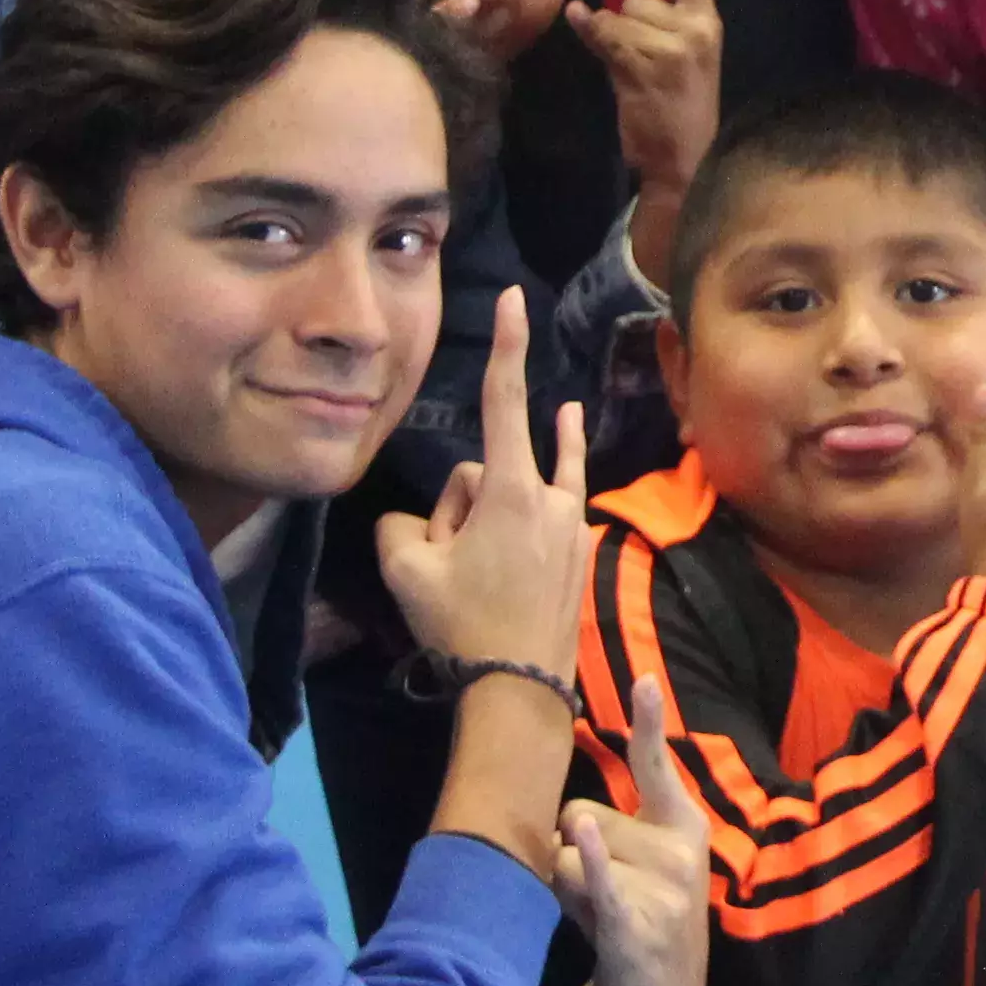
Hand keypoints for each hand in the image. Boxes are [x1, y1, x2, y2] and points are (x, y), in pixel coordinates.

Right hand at [372, 288, 589, 669]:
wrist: (520, 688)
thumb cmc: (462, 625)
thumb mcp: (406, 569)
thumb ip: (404, 524)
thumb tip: (426, 520)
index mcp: (510, 491)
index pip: (504, 400)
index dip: (508, 345)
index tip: (515, 297)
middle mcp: (552, 497)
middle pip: (490, 468)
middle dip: (460, 501)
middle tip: (449, 560)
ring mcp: (572, 524)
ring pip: (518, 491)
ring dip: (490, 509)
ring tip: (480, 555)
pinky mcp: (581, 549)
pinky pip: (546, 511)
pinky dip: (535, 502)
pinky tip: (546, 474)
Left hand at [546, 679, 707, 985]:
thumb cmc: (639, 914)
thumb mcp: (637, 861)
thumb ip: (609, 823)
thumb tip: (572, 817)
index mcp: (685, 825)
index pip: (656, 765)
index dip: (650, 721)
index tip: (645, 678)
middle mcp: (680, 851)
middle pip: (579, 812)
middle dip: (574, 848)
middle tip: (602, 890)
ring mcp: (663, 889)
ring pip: (567, 851)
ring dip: (566, 884)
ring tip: (598, 916)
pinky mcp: (635, 925)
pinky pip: (601, 882)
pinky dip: (593, 865)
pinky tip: (584, 841)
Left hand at [569, 0, 726, 284]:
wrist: (686, 160)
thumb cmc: (675, 110)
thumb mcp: (677, 61)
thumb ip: (652, 28)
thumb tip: (603, 8)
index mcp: (706, 23)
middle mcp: (695, 28)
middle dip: (627, 26)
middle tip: (643, 66)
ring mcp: (673, 46)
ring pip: (617, 19)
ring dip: (612, 44)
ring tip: (633, 76)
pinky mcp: (646, 63)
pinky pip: (605, 34)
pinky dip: (588, 31)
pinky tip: (578, 22)